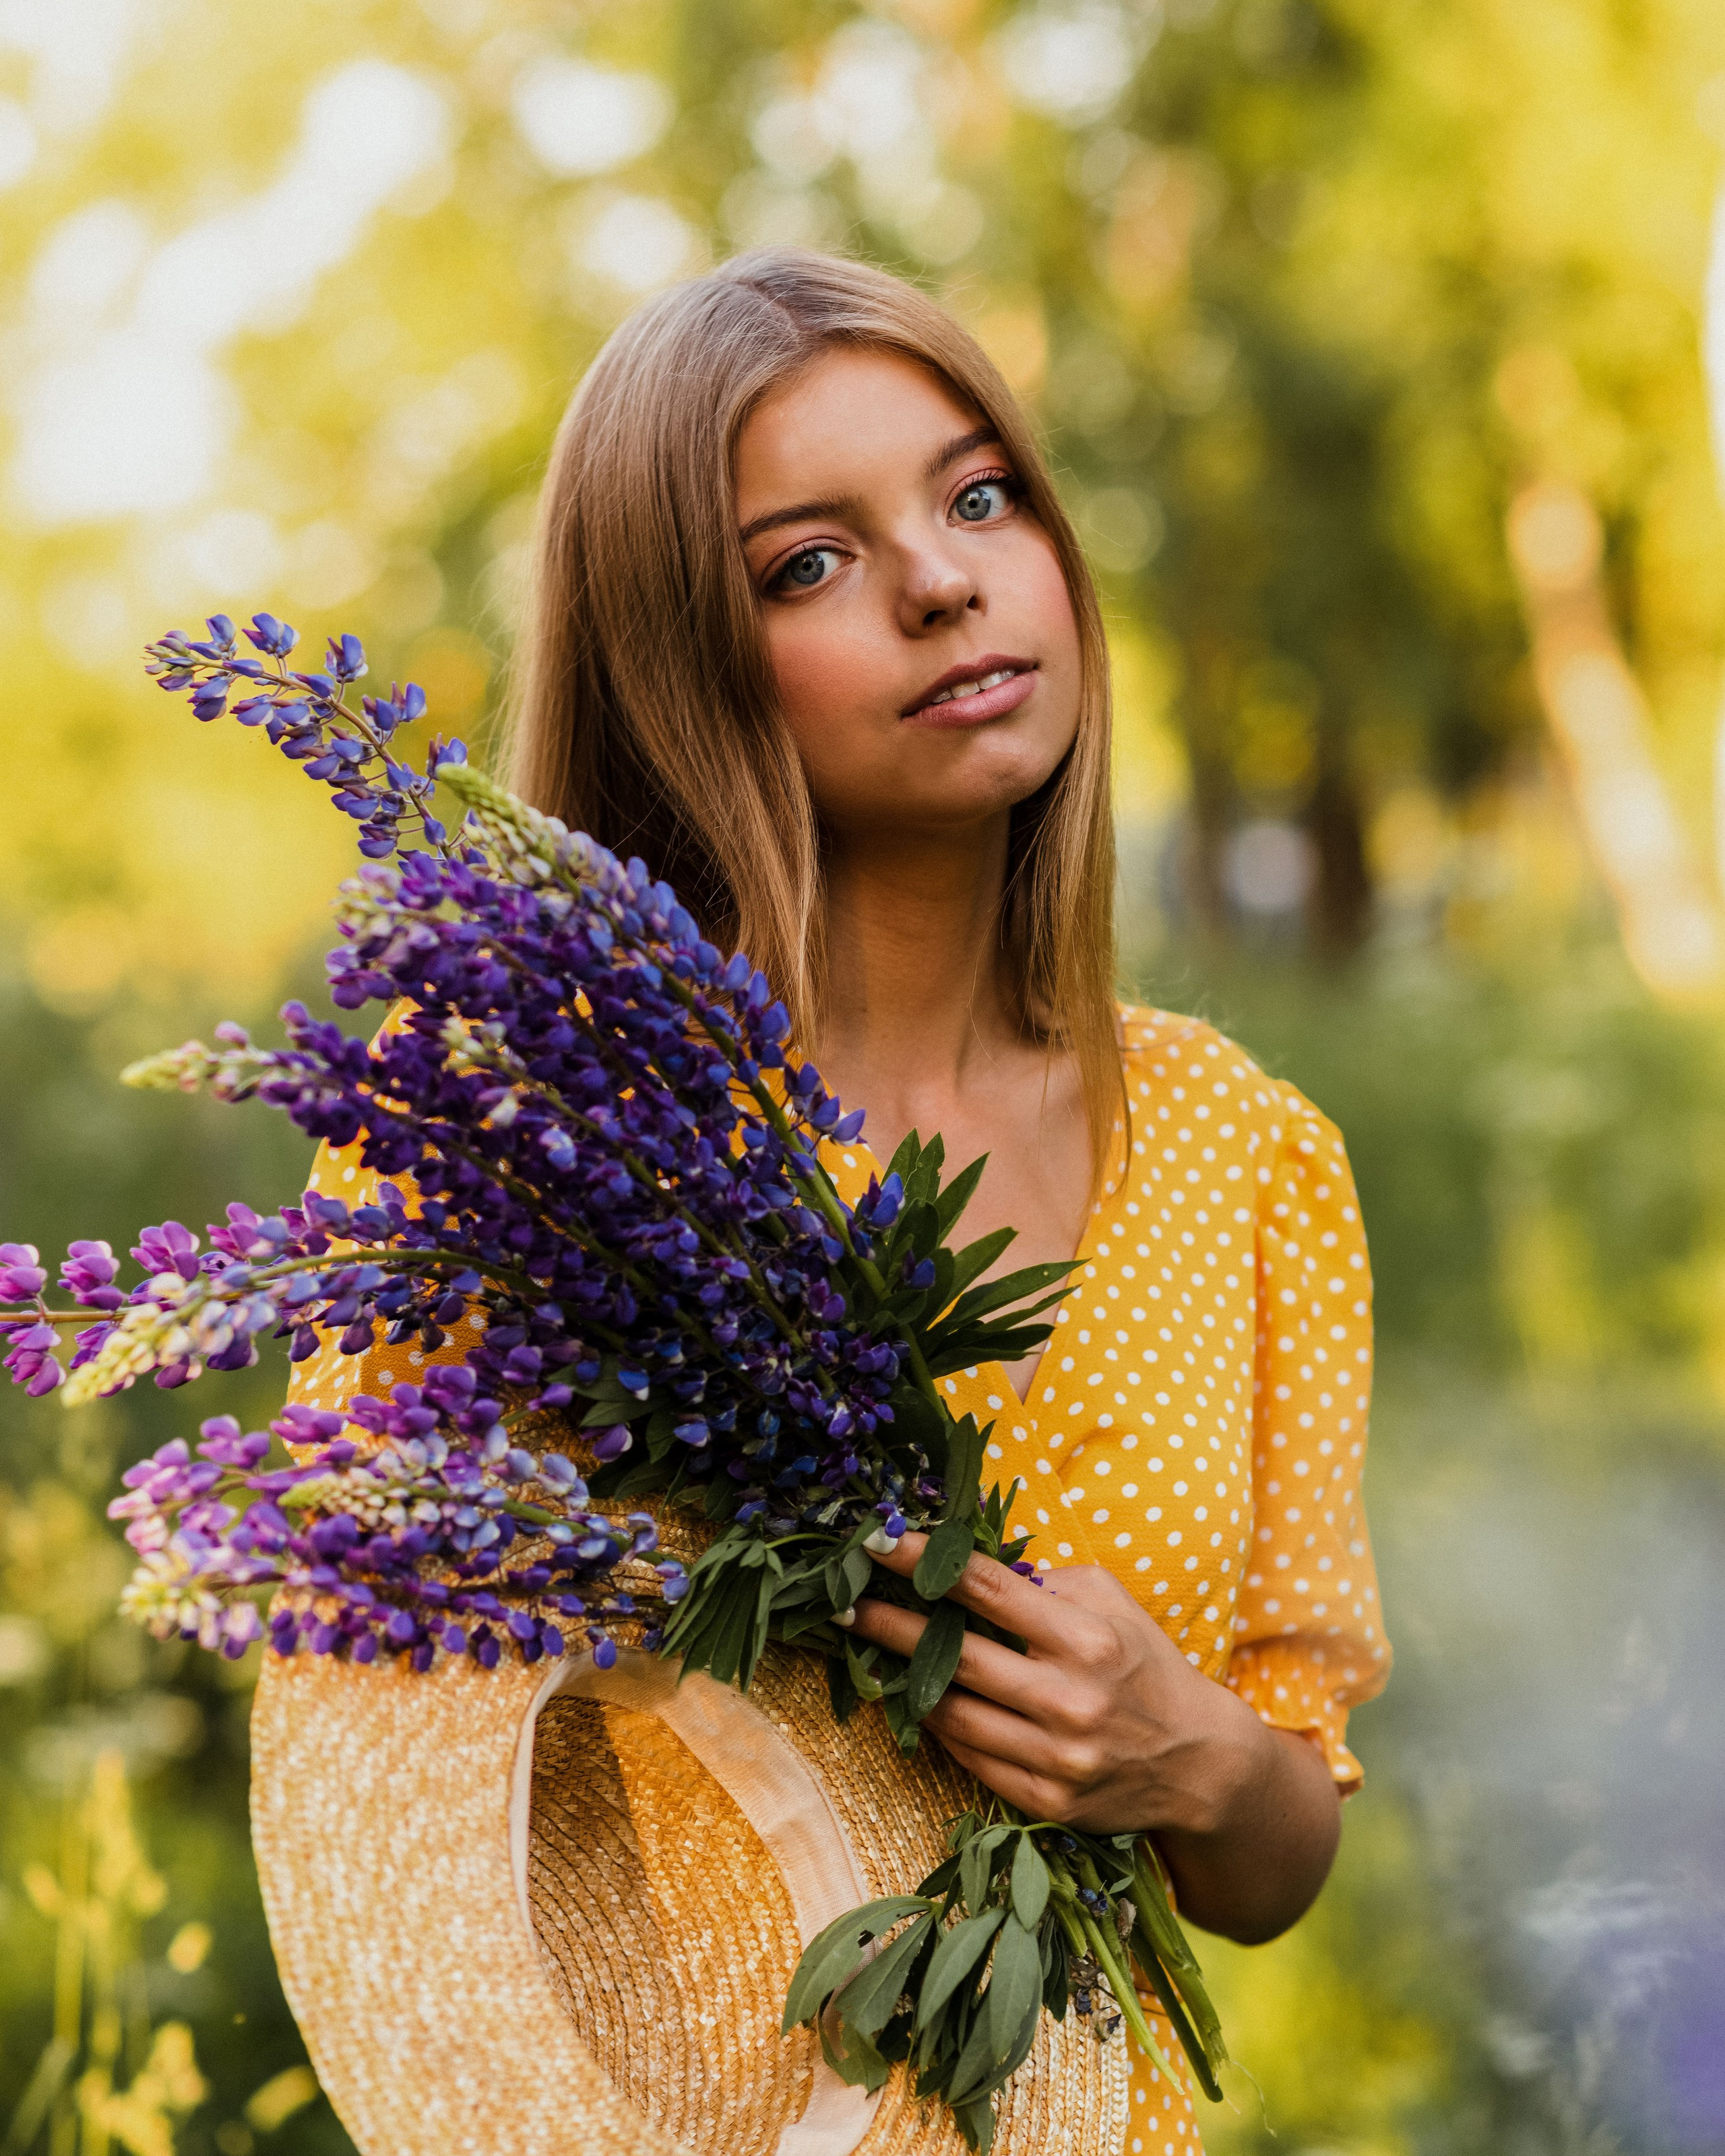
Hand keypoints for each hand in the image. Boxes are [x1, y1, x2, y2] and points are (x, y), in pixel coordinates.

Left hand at [848, 1529, 1341, 1942]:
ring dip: (903, 1682)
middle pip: (956, 1656)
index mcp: (1087, 1639)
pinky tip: (916, 1702)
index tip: (877, 1541)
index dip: (924, 1563)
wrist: (1200, 1763)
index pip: (988, 1589)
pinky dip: (939, 1728)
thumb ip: (1047, 1581)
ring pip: (952, 1715)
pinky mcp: (1048, 1803)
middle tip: (844, 1605)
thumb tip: (974, 1566)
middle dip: (891, 1626)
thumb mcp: (1113, 1602)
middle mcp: (1070, 1700)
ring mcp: (1057, 1759)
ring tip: (867, 1653)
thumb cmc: (1145, 1665)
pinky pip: (970, 1760)